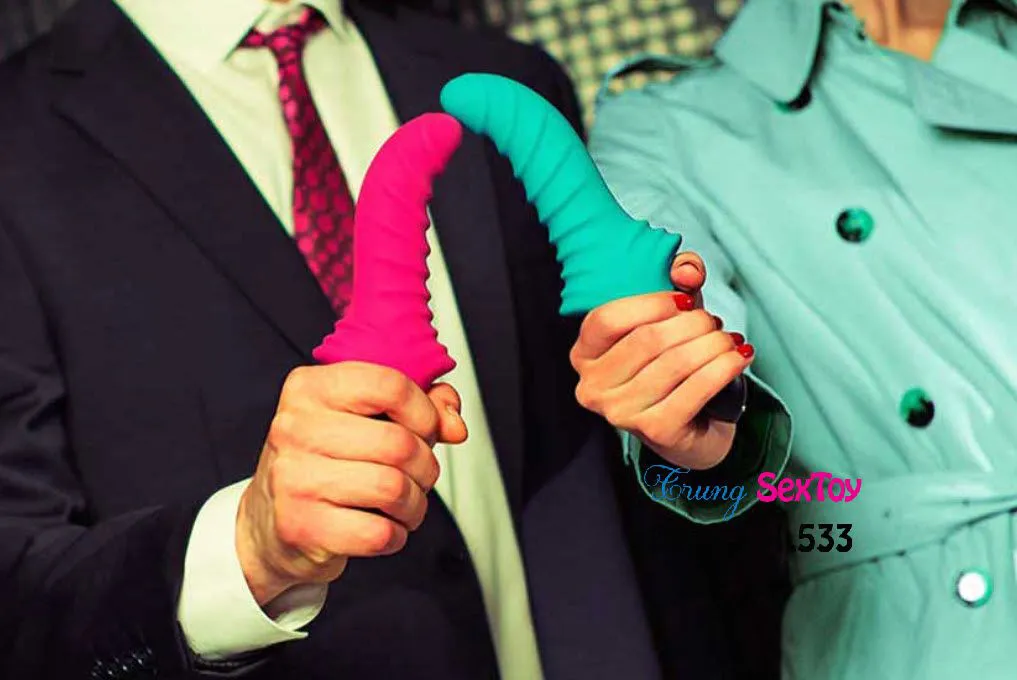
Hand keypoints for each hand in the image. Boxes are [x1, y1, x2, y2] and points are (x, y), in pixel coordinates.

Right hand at [237, 362, 466, 605]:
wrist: (268, 521)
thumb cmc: (325, 461)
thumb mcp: (363, 418)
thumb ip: (418, 405)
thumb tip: (453, 423)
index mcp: (309, 388)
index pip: (389, 385)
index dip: (424, 411)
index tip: (427, 428)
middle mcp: (295, 428)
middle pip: (399, 443)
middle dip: (426, 466)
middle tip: (419, 475)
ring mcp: (294, 478)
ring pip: (393, 488)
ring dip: (415, 504)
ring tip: (405, 504)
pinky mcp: (300, 526)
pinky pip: (378, 532)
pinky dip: (396, 535)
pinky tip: (383, 527)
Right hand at [570, 252, 752, 468]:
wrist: (691, 429)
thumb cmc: (671, 368)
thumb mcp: (669, 318)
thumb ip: (676, 283)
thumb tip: (686, 270)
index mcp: (585, 354)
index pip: (608, 319)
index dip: (652, 302)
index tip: (684, 299)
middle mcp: (594, 387)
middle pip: (647, 340)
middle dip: (692, 323)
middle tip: (712, 323)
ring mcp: (622, 413)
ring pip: (676, 362)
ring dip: (713, 344)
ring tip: (727, 340)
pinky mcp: (657, 431)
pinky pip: (697, 388)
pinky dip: (724, 367)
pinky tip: (738, 358)